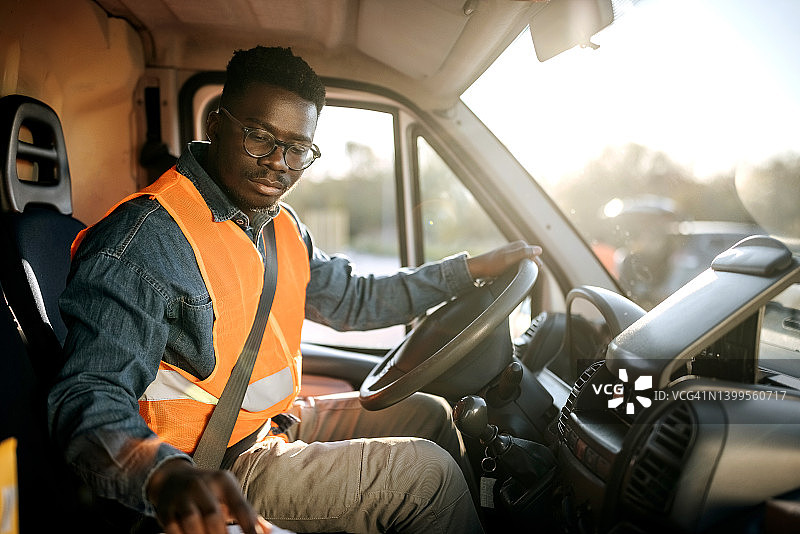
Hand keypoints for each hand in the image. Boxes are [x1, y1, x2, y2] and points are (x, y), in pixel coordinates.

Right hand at [147, 458, 270, 533]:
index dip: (249, 526)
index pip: (240, 506)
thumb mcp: (228, 493)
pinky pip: (172, 528)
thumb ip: (246, 512)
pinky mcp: (164, 509)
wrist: (173, 478)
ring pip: (191, 521)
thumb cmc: (208, 490)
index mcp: (223, 481)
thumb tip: (269, 531)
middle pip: (214, 515)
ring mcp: (181, 496)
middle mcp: (201, 485)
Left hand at [466, 240, 542, 281]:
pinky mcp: (511, 259)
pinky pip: (520, 266)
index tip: (526, 275)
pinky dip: (519, 272)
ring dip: (524, 271)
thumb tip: (539, 250)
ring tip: (517, 277)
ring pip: (527, 264)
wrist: (479, 268)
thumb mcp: (509, 259)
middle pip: (532, 260)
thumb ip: (523, 253)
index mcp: (521, 245)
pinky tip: (514, 276)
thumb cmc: (492, 264)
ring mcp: (515, 253)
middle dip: (529, 269)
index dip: (533, 267)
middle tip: (521, 278)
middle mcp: (519, 247)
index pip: (536, 257)